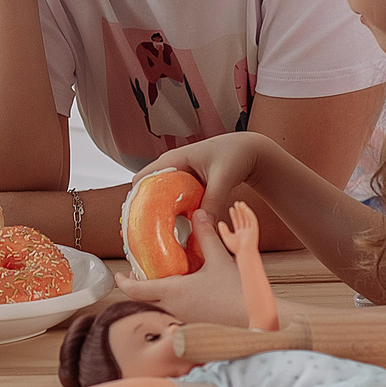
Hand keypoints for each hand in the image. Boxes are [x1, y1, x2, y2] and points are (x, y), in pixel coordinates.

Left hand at [115, 232, 251, 326]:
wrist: (256, 319)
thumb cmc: (237, 292)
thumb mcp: (220, 259)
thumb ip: (206, 235)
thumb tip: (198, 213)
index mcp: (173, 292)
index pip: (136, 290)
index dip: (123, 282)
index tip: (118, 274)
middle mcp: (173, 309)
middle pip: (144, 301)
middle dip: (138, 288)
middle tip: (138, 274)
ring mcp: (183, 319)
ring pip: (159, 308)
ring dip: (155, 295)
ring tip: (161, 278)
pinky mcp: (194, 324)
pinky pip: (174, 313)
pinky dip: (171, 302)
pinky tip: (184, 292)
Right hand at [136, 132, 268, 230]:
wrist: (249, 151)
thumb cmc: (235, 155)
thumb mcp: (223, 178)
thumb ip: (213, 202)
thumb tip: (204, 226)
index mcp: (173, 159)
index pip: (142, 179)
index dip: (136, 199)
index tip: (138, 221)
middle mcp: (171, 168)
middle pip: (147, 191)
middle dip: (146, 212)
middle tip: (147, 234)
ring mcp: (179, 178)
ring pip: (160, 198)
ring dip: (160, 215)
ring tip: (159, 235)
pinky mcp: (187, 187)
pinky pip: (174, 202)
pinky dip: (174, 214)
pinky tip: (178, 230)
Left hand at [214, 202, 258, 259]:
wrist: (245, 253)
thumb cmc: (237, 249)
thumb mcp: (227, 238)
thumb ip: (223, 230)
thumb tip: (220, 223)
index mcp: (240, 234)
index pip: (237, 222)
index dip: (234, 215)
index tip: (231, 209)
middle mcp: (246, 231)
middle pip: (242, 218)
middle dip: (240, 211)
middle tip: (236, 203)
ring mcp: (250, 230)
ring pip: (247, 218)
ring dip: (244, 210)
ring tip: (240, 204)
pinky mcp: (254, 229)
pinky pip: (252, 220)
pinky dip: (249, 214)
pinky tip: (246, 209)